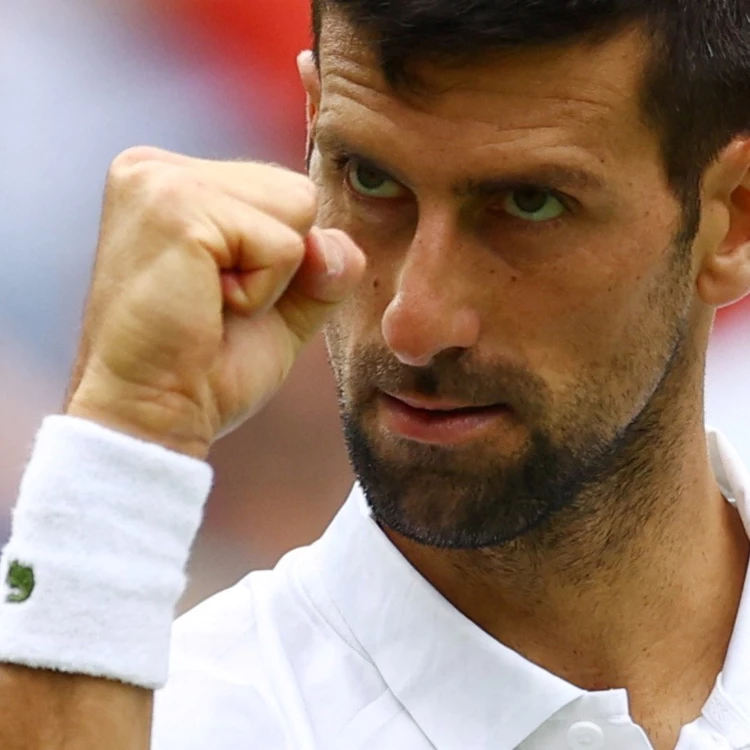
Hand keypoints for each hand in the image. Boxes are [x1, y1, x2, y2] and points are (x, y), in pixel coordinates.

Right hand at [66, 147, 364, 457]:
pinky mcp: (178, 208)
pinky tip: (208, 306)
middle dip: (278, 263)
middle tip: (213, 302)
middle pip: (297, 192)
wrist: (154, 416)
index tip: (215, 295)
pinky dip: (263, 293)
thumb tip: (338, 243)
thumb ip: (321, 266)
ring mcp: (162, 181)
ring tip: (209, 301)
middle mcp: (156, 167)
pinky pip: (284, 246)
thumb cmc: (206, 368)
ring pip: (298, 209)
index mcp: (170, 179)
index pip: (282, 191)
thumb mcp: (280, 307)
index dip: (277, 260)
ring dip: (272, 277)